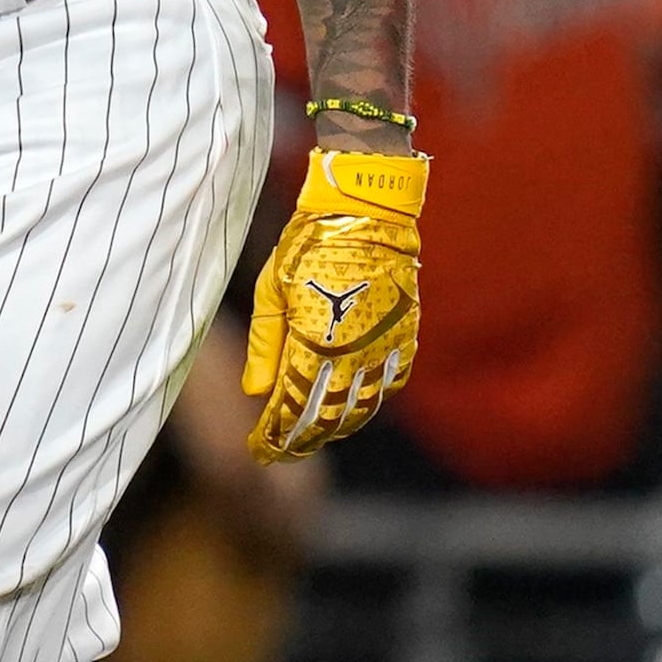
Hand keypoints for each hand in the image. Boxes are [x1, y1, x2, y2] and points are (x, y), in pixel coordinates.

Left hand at [242, 147, 425, 461]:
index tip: (258, 449)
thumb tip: (256, 393)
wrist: (366, 209)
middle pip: (327, 416)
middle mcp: (353, 352)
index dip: (273, 435)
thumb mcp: (271, 289)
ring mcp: (384, 345)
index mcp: (314, 341)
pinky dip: (373, 400)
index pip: (291, 407)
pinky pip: (392, 381)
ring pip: (362, 406)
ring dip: (337, 427)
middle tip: (282, 452)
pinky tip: (357, 407)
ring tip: (315, 436)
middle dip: (301, 440)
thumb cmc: (309, 243)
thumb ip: (264, 345)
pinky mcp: (405, 334)